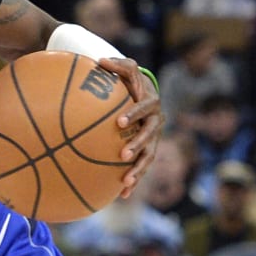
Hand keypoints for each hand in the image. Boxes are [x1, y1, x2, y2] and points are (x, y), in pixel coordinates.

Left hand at [102, 57, 161, 198]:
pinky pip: (142, 168)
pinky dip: (134, 181)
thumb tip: (99, 61)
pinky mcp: (148, 152)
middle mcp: (155, 122)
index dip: (134, 114)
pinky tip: (123, 195)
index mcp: (151, 103)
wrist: (145, 96)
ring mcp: (153, 139)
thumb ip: (117, 65)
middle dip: (137, 146)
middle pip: (149, 136)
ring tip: (126, 181)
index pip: (144, 108)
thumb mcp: (128, 70)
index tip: (119, 121)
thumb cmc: (131, 82)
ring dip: (138, 170)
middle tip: (122, 155)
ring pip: (148, 157)